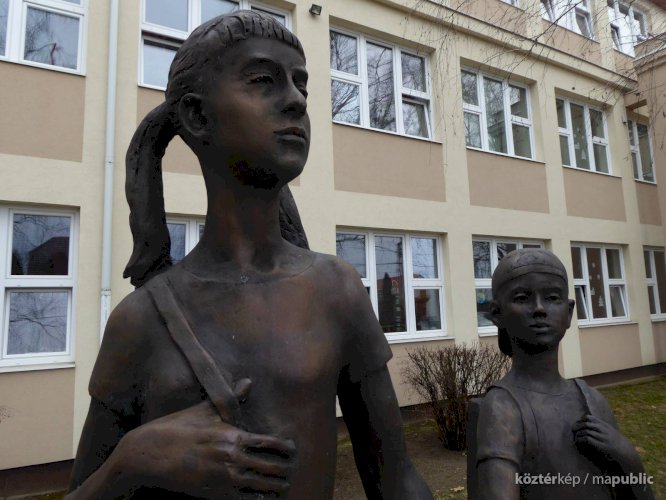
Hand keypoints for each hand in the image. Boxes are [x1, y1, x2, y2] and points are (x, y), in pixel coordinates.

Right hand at [116, 398, 294, 495]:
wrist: (149, 453)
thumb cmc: (179, 428)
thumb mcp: (206, 410)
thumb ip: (232, 399)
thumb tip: (248, 381)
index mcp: (233, 435)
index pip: (270, 443)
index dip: (286, 448)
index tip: (293, 450)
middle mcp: (232, 458)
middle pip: (270, 467)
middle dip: (284, 470)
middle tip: (292, 471)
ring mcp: (223, 478)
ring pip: (260, 486)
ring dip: (274, 487)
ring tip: (283, 487)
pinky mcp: (214, 494)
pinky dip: (256, 499)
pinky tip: (263, 498)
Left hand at [573, 415, 638, 472]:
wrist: (624, 450)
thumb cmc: (615, 440)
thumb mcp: (609, 429)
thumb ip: (600, 425)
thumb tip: (589, 420)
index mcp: (604, 425)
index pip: (590, 418)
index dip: (582, 419)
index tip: (579, 423)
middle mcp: (604, 430)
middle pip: (587, 424)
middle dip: (578, 425)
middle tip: (573, 429)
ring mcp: (603, 437)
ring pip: (586, 431)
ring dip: (579, 433)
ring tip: (576, 436)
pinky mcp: (602, 445)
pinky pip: (588, 439)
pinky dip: (581, 439)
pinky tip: (579, 441)